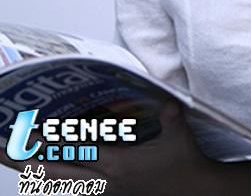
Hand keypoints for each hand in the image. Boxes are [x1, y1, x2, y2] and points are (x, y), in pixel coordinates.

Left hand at [1, 101, 250, 194]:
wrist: (197, 190)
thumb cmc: (186, 161)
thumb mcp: (179, 131)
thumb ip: (170, 113)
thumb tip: (166, 98)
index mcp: (119, 163)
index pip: (82, 149)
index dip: (58, 140)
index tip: (37, 131)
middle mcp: (109, 180)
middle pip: (66, 171)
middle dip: (41, 159)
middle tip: (18, 149)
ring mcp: (113, 192)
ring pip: (73, 185)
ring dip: (50, 176)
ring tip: (29, 168)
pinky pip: (89, 193)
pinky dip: (73, 187)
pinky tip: (62, 183)